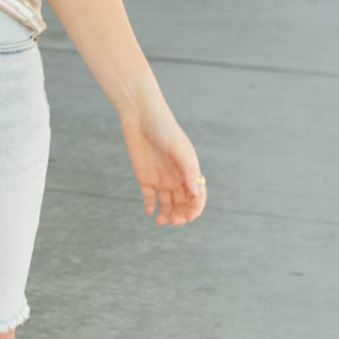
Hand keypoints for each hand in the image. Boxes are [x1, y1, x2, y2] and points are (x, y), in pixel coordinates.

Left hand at [118, 101, 206, 225]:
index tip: (188, 217)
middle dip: (180, 215)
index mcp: (189, 170)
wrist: (140, 117)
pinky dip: (150, 207)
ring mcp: (161, 179)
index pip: (197, 196)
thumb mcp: (178, 149)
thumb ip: (187, 170)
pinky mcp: (145, 178)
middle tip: (173, 221)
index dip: (195, 208)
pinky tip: (149, 211)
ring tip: (161, 221)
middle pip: (183, 203)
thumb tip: (196, 193)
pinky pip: (149, 198)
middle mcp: (177, 177)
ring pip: (167, 204)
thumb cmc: (164, 129)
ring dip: (166, 214)